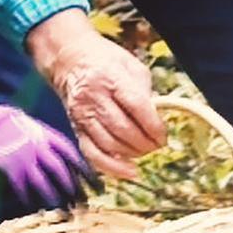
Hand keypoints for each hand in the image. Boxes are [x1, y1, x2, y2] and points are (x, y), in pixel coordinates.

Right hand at [0, 100, 96, 207]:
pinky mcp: (8, 169)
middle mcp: (38, 148)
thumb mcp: (31, 125)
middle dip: (75, 191)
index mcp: (46, 135)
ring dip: (56, 200)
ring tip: (67, 214)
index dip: (87, 172)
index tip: (98, 186)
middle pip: (62, 173)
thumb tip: (60, 155)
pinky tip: (38, 211)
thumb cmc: (5, 120)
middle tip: (85, 206)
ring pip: (44, 184)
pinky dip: (31, 201)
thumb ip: (45, 140)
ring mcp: (23, 159)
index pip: (73, 155)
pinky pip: (23, 189)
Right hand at [24, 11, 165, 179]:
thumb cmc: (105, 61)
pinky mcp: (76, 128)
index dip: (153, 125)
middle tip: (157, 145)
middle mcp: (94, 97)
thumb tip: (156, 117)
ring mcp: (82, 115)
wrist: (69, 61)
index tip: (163, 136)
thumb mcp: (131, 65)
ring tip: (144, 151)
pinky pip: (93, 154)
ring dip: (132, 153)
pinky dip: (112, 167)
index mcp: (110, 77)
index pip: (136, 106)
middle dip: (145, 143)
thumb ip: (145, 90)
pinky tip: (128, 171)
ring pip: (110, 144)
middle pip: (123, 129)